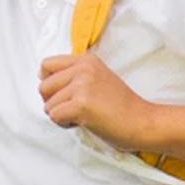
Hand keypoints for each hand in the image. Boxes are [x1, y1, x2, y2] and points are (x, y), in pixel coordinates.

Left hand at [39, 54, 156, 151]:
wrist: (142, 121)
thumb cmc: (121, 106)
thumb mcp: (99, 78)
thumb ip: (75, 75)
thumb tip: (44, 80)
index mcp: (86, 60)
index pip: (46, 65)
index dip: (50, 83)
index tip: (64, 93)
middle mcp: (83, 69)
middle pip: (43, 86)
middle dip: (53, 102)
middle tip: (75, 108)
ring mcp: (82, 85)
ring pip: (48, 104)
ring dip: (61, 115)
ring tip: (83, 115)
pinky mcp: (81, 104)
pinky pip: (55, 116)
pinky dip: (65, 124)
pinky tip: (83, 122)